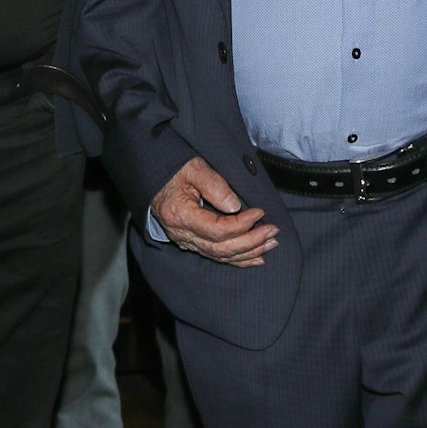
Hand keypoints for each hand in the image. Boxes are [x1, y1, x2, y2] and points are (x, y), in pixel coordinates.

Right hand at [151, 158, 277, 266]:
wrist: (153, 178)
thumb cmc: (173, 170)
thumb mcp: (192, 168)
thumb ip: (213, 184)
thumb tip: (235, 206)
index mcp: (180, 215)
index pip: (216, 229)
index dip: (241, 225)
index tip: (260, 212)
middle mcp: (182, 234)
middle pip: (221, 247)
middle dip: (251, 241)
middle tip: (273, 230)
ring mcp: (186, 242)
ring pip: (222, 255)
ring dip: (250, 251)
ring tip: (271, 242)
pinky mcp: (192, 244)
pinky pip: (218, 257)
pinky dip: (239, 260)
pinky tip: (257, 258)